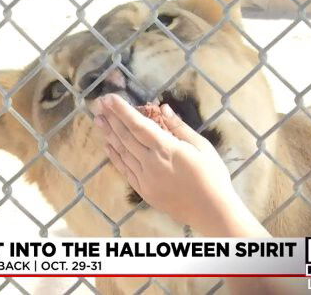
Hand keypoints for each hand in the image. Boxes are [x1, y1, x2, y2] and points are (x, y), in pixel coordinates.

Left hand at [93, 94, 267, 236]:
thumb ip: (179, 127)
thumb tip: (163, 108)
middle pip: (126, 137)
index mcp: (167, 149)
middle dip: (112, 118)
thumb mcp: (202, 146)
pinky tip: (107, 145)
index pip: (139, 125)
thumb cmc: (212, 176)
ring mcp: (145, 179)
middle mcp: (151, 163)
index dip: (122, 111)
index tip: (109, 99)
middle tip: (99, 104)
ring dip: (109, 135)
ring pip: (122, 152)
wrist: (211, 211)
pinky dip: (115, 156)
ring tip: (98, 120)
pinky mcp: (144, 191)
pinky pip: (125, 170)